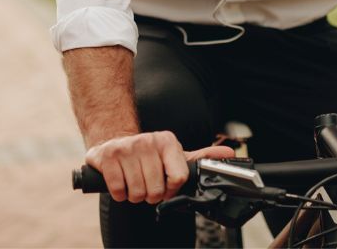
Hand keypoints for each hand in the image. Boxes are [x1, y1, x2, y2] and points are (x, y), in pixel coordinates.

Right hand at [85, 131, 235, 203]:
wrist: (113, 142)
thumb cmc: (148, 154)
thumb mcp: (175, 153)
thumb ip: (201, 156)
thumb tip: (229, 153)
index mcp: (167, 142)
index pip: (179, 177)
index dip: (171, 189)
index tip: (166, 186)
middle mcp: (147, 141)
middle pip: (156, 190)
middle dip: (150, 195)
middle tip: (146, 184)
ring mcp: (127, 148)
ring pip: (137, 193)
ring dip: (134, 195)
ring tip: (133, 182)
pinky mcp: (107, 157)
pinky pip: (118, 191)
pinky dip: (119, 194)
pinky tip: (120, 181)